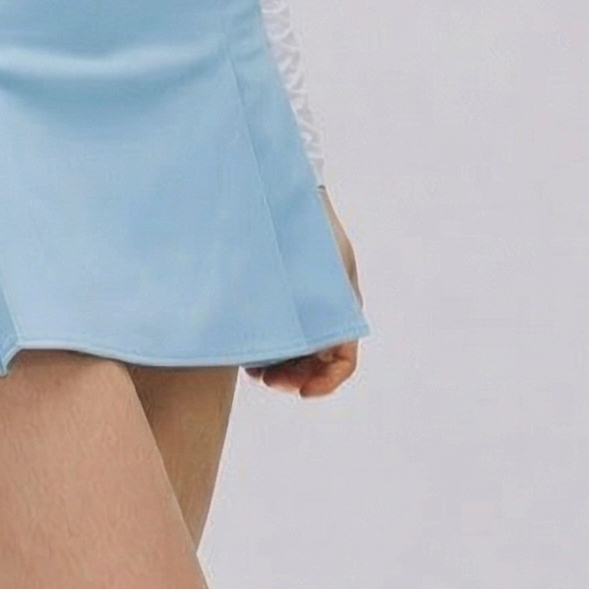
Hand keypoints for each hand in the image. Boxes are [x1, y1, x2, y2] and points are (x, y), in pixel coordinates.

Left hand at [244, 186, 362, 396]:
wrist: (285, 197)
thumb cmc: (310, 231)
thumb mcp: (325, 273)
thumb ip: (322, 313)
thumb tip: (318, 353)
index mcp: (343, 311)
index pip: (343, 363)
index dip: (326, 383)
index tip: (302, 391)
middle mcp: (322, 316)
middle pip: (314, 366)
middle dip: (294, 379)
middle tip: (268, 381)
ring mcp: (298, 312)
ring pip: (292, 357)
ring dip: (277, 370)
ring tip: (255, 370)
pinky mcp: (275, 305)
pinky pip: (272, 340)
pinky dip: (263, 353)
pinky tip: (245, 355)